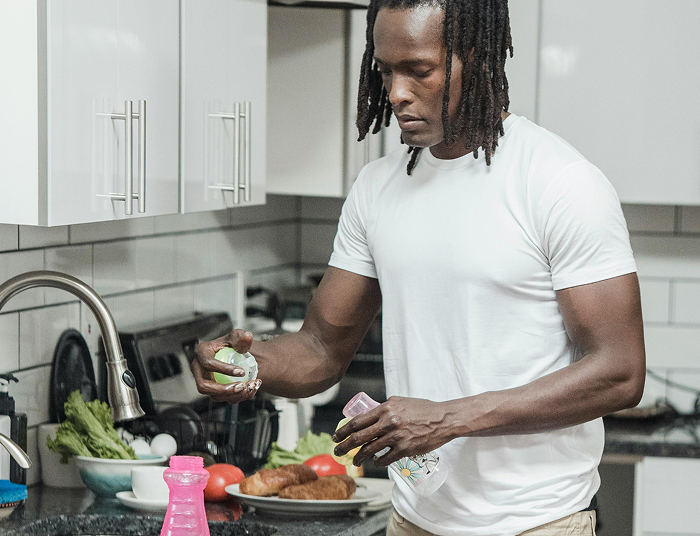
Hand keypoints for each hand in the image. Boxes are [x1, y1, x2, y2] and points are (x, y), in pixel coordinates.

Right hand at [192, 329, 261, 403]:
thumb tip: (247, 337)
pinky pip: (223, 398)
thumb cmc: (232, 343)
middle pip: (204, 386)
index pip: (208, 363)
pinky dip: (238, 396)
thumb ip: (241, 337)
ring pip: (214, 396)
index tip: (241, 371)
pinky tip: (250, 389)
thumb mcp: (236, 336)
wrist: (235, 354)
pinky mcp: (213, 390)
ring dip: (233, 395)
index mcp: (202, 352)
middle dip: (223, 389)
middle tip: (242, 386)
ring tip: (249, 387)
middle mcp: (199, 369)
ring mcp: (205, 381)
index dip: (223, 369)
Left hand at [332, 396, 452, 466]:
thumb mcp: (399, 402)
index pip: (357, 421)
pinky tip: (375, 462)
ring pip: (369, 450)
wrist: (443, 419)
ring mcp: (396, 437)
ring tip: (355, 461)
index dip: (343, 430)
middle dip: (344, 446)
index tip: (336, 436)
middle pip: (359, 437)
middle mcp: (388, 422)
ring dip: (359, 458)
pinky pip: (385, 459)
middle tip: (337, 451)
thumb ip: (384, 409)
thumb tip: (369, 416)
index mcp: (385, 408)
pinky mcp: (405, 449)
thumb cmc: (422, 409)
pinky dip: (377, 462)